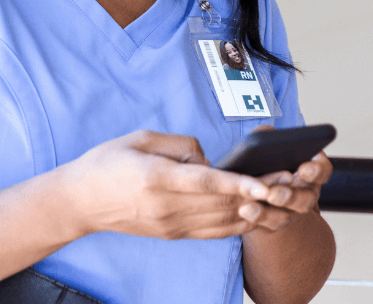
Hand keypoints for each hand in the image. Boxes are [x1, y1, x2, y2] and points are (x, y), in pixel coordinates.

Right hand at [61, 130, 272, 240]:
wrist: (81, 201)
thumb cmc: (107, 164)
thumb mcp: (139, 138)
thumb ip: (179, 145)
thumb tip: (207, 158)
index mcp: (157, 179)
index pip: (206, 182)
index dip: (240, 183)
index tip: (268, 182)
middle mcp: (168, 207)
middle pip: (223, 203)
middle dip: (261, 194)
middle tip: (291, 181)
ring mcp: (171, 225)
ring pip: (224, 222)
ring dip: (256, 211)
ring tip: (283, 198)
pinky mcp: (173, 234)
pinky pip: (213, 232)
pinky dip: (238, 225)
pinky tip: (256, 215)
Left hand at [240, 125, 332, 232]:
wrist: (262, 184)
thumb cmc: (268, 160)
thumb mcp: (270, 145)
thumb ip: (268, 136)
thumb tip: (266, 132)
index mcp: (311, 170)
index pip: (322, 171)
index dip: (317, 171)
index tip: (305, 168)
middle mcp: (306, 193)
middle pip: (305, 199)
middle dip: (289, 196)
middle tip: (273, 193)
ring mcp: (293, 211)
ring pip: (286, 216)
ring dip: (268, 213)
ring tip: (250, 207)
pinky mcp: (277, 222)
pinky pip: (269, 224)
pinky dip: (256, 218)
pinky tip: (243, 210)